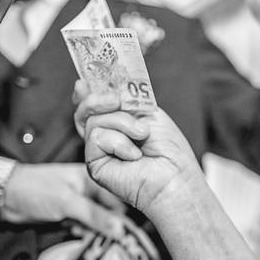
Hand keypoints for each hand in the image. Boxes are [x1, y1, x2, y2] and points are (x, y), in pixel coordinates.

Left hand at [3, 162, 125, 238]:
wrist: (3, 196)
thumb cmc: (32, 189)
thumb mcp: (67, 203)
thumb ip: (95, 216)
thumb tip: (120, 229)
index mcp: (92, 179)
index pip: (118, 200)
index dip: (119, 218)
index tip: (119, 233)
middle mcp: (87, 190)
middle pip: (108, 213)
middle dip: (104, 226)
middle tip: (97, 235)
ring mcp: (77, 203)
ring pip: (96, 222)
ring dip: (91, 231)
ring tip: (80, 231)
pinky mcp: (68, 214)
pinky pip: (83, 226)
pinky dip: (81, 232)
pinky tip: (74, 232)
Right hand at [74, 85, 204, 215]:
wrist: (175, 176)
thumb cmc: (169, 149)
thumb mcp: (148, 112)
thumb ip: (123, 98)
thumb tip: (99, 85)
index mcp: (118, 124)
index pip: (94, 106)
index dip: (87, 94)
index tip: (84, 83)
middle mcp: (106, 138)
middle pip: (84, 110)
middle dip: (98, 99)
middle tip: (117, 100)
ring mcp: (99, 152)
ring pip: (93, 120)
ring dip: (122, 123)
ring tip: (141, 135)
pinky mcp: (94, 165)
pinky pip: (96, 137)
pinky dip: (119, 142)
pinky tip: (133, 155)